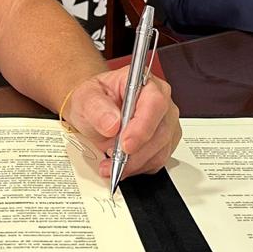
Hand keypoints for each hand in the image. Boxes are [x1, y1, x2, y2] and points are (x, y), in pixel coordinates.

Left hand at [63, 66, 180, 179]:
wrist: (94, 110)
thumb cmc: (94, 100)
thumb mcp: (86, 98)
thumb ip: (97, 109)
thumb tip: (112, 124)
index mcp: (145, 83)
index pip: (155, 104)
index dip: (142, 127)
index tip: (125, 145)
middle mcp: (161, 102)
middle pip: (161, 131)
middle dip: (136, 153)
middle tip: (112, 159)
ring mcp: (166, 123)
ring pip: (160, 150)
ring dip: (134, 163)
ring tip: (110, 163)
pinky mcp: (164, 143)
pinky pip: (157, 161)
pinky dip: (137, 168)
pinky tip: (122, 164)